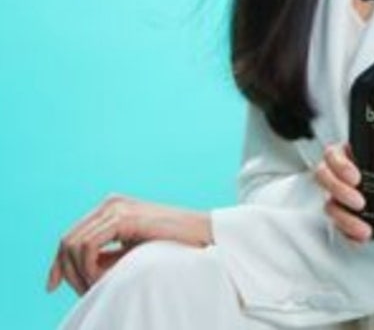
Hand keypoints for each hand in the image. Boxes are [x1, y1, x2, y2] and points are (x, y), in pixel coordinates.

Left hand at [45, 193, 212, 295]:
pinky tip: (102, 278)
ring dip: (78, 273)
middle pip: (66, 240)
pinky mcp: (123, 216)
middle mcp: (109, 203)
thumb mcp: (130, 252)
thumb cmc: (170, 247)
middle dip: (66, 271)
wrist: (200, 234)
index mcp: (111, 209)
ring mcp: (115, 206)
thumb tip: (75, 274)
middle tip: (83, 293)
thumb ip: (106, 256)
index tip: (51, 287)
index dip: (57, 263)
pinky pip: (87, 246)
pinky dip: (88, 267)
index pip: (71, 236)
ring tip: (96, 287)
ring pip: (73, 244)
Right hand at [314, 142, 373, 244]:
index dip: (340, 164)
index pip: (333, 153)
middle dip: (339, 190)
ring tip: (364, 228)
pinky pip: (335, 227)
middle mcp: (339, 175)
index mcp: (351, 154)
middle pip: (323, 176)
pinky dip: (346, 235)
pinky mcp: (340, 217)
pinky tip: (360, 241)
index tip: (357, 176)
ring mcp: (336, 196)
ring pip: (327, 203)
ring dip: (343, 217)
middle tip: (361, 201)